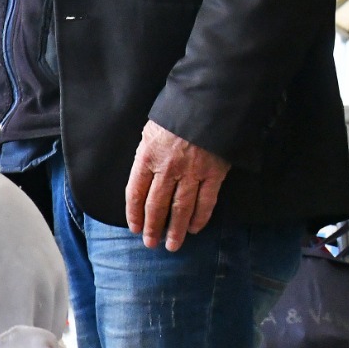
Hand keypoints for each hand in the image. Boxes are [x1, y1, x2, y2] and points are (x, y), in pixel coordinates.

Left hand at [122, 120, 231, 250]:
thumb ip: (147, 155)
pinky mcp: (214, 173)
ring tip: (172, 245)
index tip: (134, 228)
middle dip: (153, 227)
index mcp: (147, 156)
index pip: (136, 192)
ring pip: (181, 208)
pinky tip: (195, 228)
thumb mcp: (151, 131)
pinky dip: (200, 217)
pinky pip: (206, 201)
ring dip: (176, 230)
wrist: (208, 102)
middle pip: (157, 205)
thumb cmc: (176, 115)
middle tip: (151, 244)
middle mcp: (167, 168)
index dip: (134, 214)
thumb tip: (143, 178)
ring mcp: (192, 172)